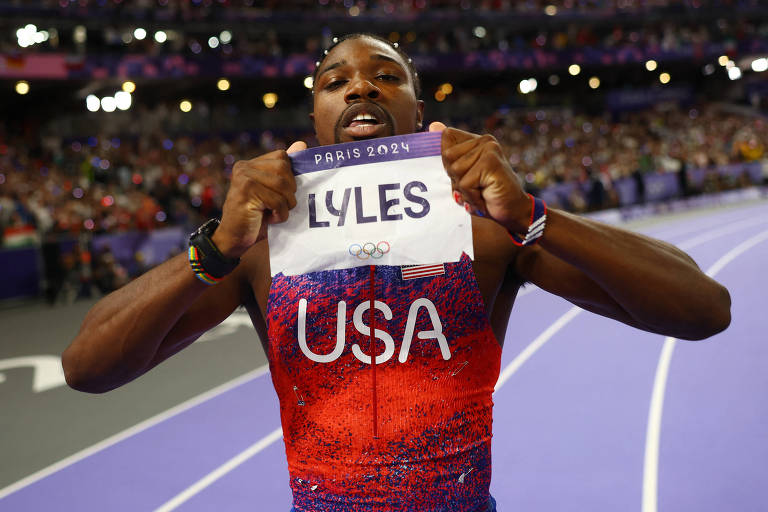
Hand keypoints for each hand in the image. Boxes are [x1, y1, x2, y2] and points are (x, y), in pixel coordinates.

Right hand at [213, 140, 306, 257]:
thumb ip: (285, 170)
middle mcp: (244, 167)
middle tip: (282, 205)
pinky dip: (280, 214)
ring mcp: (243, 178)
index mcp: (251, 164)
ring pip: (281, 184)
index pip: (282, 157)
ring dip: (286, 204)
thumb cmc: (257, 217)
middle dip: (290, 191)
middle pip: (284, 168)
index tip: (283, 194)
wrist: (234, 239)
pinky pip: (276, 200)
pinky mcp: (246, 192)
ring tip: (276, 212)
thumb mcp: (274, 192)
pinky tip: (271, 219)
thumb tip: (301, 144)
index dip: (290, 177)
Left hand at [438, 126, 530, 232]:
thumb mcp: (462, 176)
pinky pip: (465, 184)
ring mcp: (489, 149)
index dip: (447, 162)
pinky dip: (472, 197)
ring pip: (454, 170)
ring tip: (480, 192)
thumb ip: (448, 155)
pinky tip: (485, 198)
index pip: (445, 138)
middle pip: (447, 156)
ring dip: (464, 190)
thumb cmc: (485, 195)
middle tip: (475, 186)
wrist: (512, 211)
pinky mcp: (491, 162)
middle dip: (455, 178)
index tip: (464, 176)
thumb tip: (433, 125)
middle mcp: (484, 140)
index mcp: (475, 140)